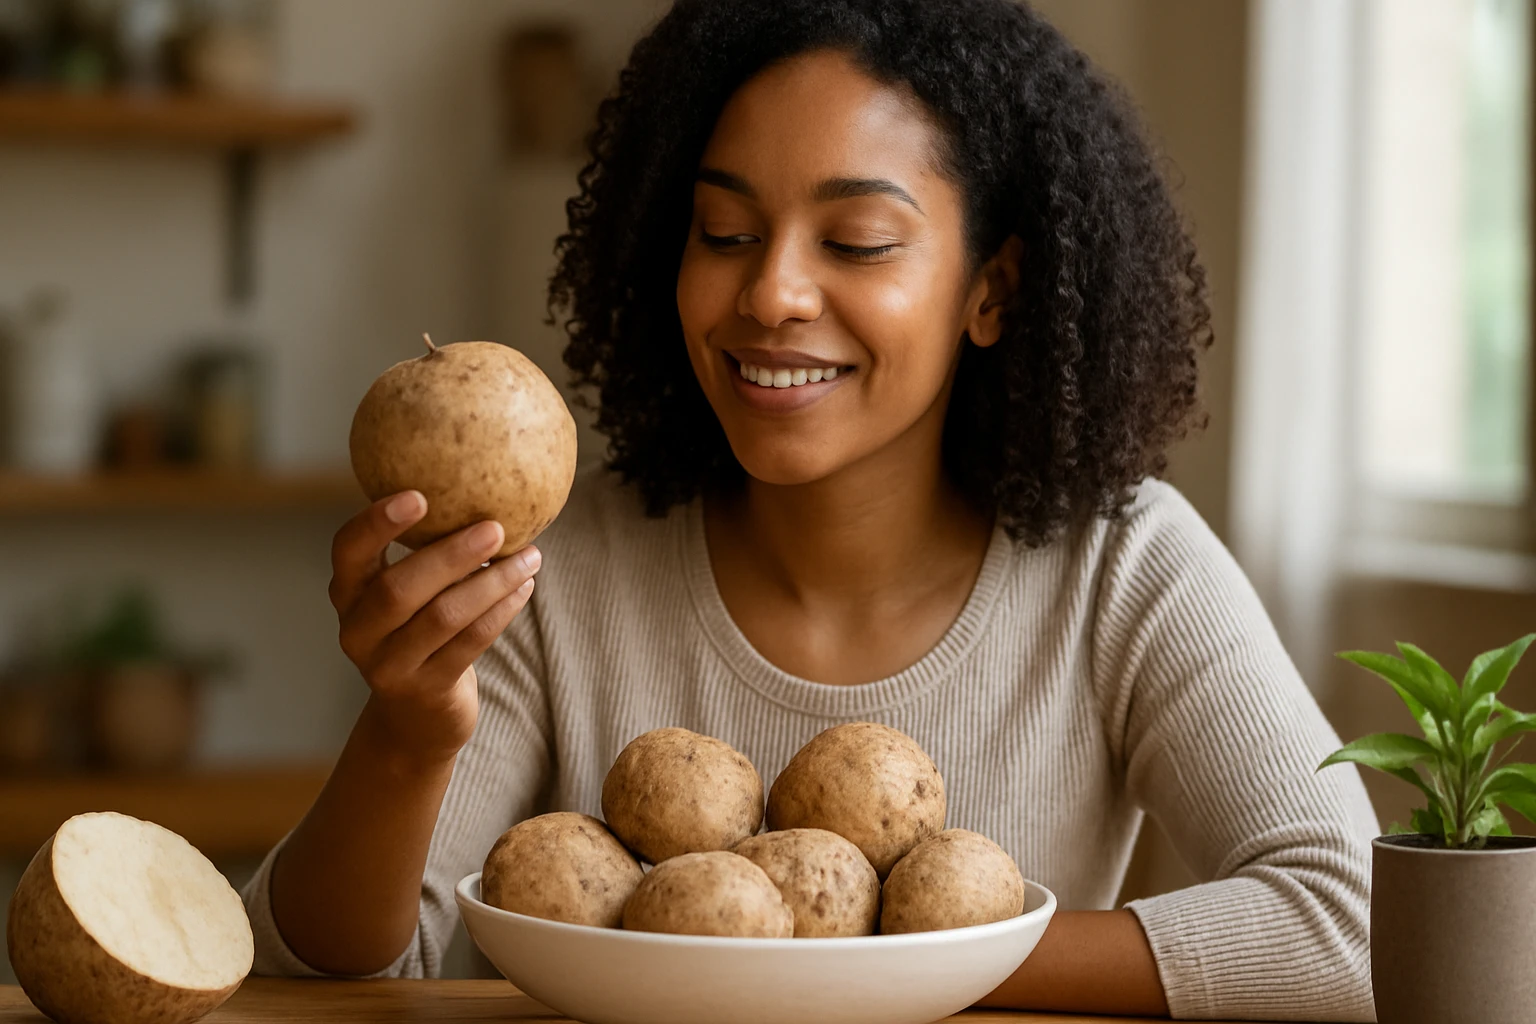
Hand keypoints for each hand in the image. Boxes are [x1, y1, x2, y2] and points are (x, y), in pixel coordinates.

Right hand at [328, 491, 540, 766]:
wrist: (416, 718)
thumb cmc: (419, 631)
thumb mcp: (408, 593)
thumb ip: (424, 549)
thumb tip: (481, 480)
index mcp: (348, 593)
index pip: (347, 550)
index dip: (375, 522)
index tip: (417, 494)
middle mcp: (358, 631)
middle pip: (399, 588)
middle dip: (450, 555)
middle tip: (495, 527)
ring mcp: (388, 666)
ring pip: (442, 617)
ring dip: (491, 583)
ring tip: (530, 556)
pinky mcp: (426, 690)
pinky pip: (469, 644)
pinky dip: (501, 611)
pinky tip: (525, 587)